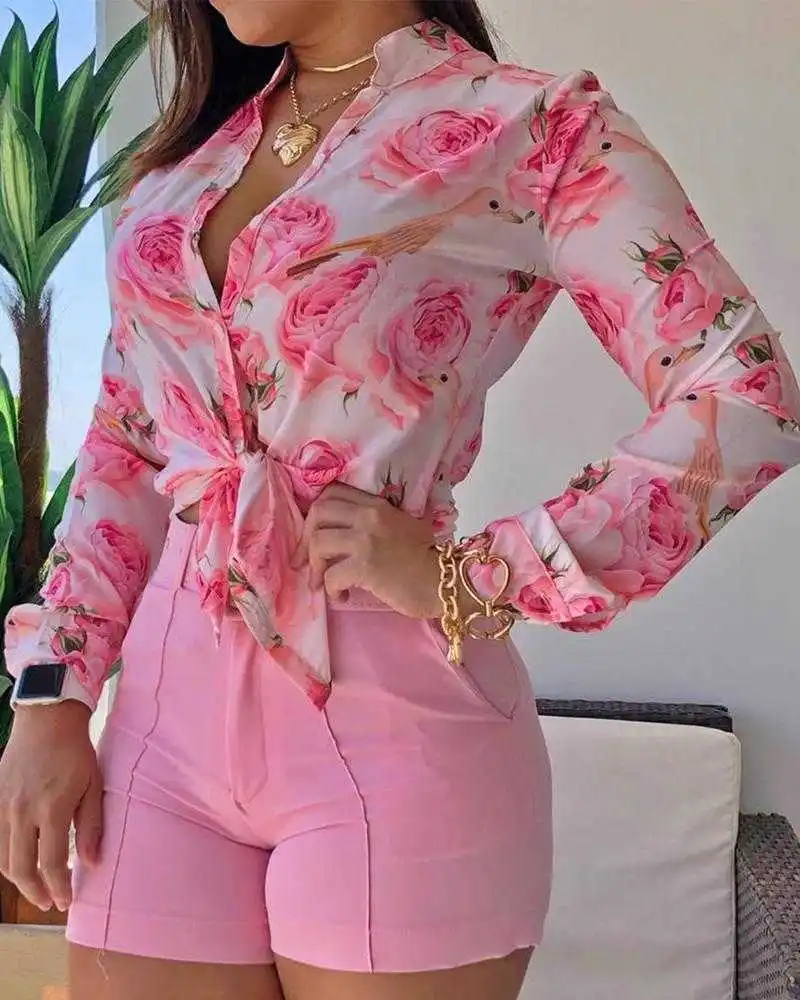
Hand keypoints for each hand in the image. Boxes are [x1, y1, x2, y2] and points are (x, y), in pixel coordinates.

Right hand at [0, 701, 102, 911]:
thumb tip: (92, 863)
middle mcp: (22, 812)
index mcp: (51, 809)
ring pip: (3, 858)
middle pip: (21, 868)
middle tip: (50, 903)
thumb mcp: (94, 785)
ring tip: (36, 888)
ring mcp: (3, 806)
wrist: (46, 720)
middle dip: (36, 892)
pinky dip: (5, 858)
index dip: (59, 888)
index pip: (52, 863)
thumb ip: (91, 825)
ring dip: (18, 879)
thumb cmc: (76, 751)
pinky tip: (20, 863)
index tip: (66, 901)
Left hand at [296, 482, 441, 618]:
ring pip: (318, 542)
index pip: (332, 492)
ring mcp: (366, 540)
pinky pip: (331, 575)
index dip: (315, 513)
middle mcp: (369, 516)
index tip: (314, 534)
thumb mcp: (403, 525)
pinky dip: (330, 590)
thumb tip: (341, 533)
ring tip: (322, 584)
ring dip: (315, 567)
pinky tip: (341, 597)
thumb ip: (375, 521)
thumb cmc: (425, 559)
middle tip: (307, 562)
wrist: (444, 582)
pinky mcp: (366, 566)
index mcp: (377, 504)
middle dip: (306, 540)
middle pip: (318, 513)